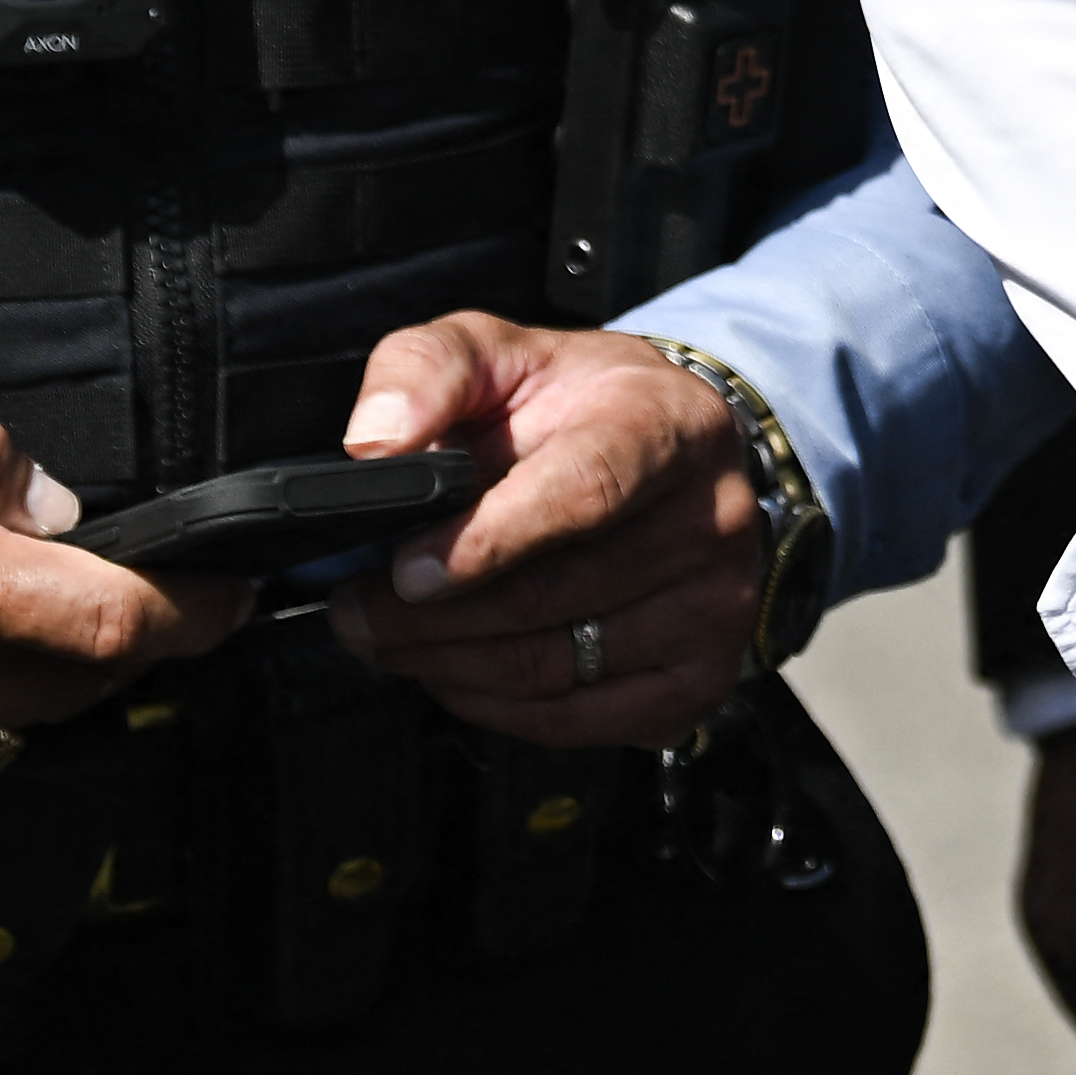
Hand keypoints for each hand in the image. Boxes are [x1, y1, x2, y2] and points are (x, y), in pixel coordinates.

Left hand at [327, 315, 766, 747]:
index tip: (404, 570)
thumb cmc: (575, 407)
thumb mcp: (500, 353)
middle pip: (555, 594)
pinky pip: (573, 720)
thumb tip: (377, 440)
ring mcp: (717, 607)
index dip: (486, 541)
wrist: (672, 456)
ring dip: (446, 664)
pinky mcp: (702, 679)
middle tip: (358, 610)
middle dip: (430, 617)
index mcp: (669, 423)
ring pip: (553, 668)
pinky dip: (493, 707)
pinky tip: (455, 668)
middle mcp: (713, 519)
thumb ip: (428, 372)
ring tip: (389, 637)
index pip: (586, 491)